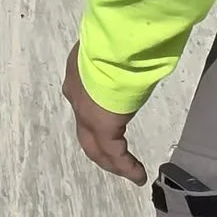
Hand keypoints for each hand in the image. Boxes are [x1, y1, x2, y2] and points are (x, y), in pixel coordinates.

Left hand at [63, 44, 145, 184]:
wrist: (113, 46)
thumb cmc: (117, 40)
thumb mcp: (112, 46)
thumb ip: (118, 54)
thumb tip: (132, 52)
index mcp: (77, 74)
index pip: (83, 99)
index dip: (94, 114)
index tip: (110, 122)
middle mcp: (76, 95)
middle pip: (85, 130)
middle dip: (98, 147)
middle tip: (114, 160)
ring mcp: (85, 113)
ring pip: (95, 146)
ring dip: (111, 162)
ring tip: (128, 173)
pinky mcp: (103, 127)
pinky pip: (115, 153)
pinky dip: (127, 167)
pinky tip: (139, 176)